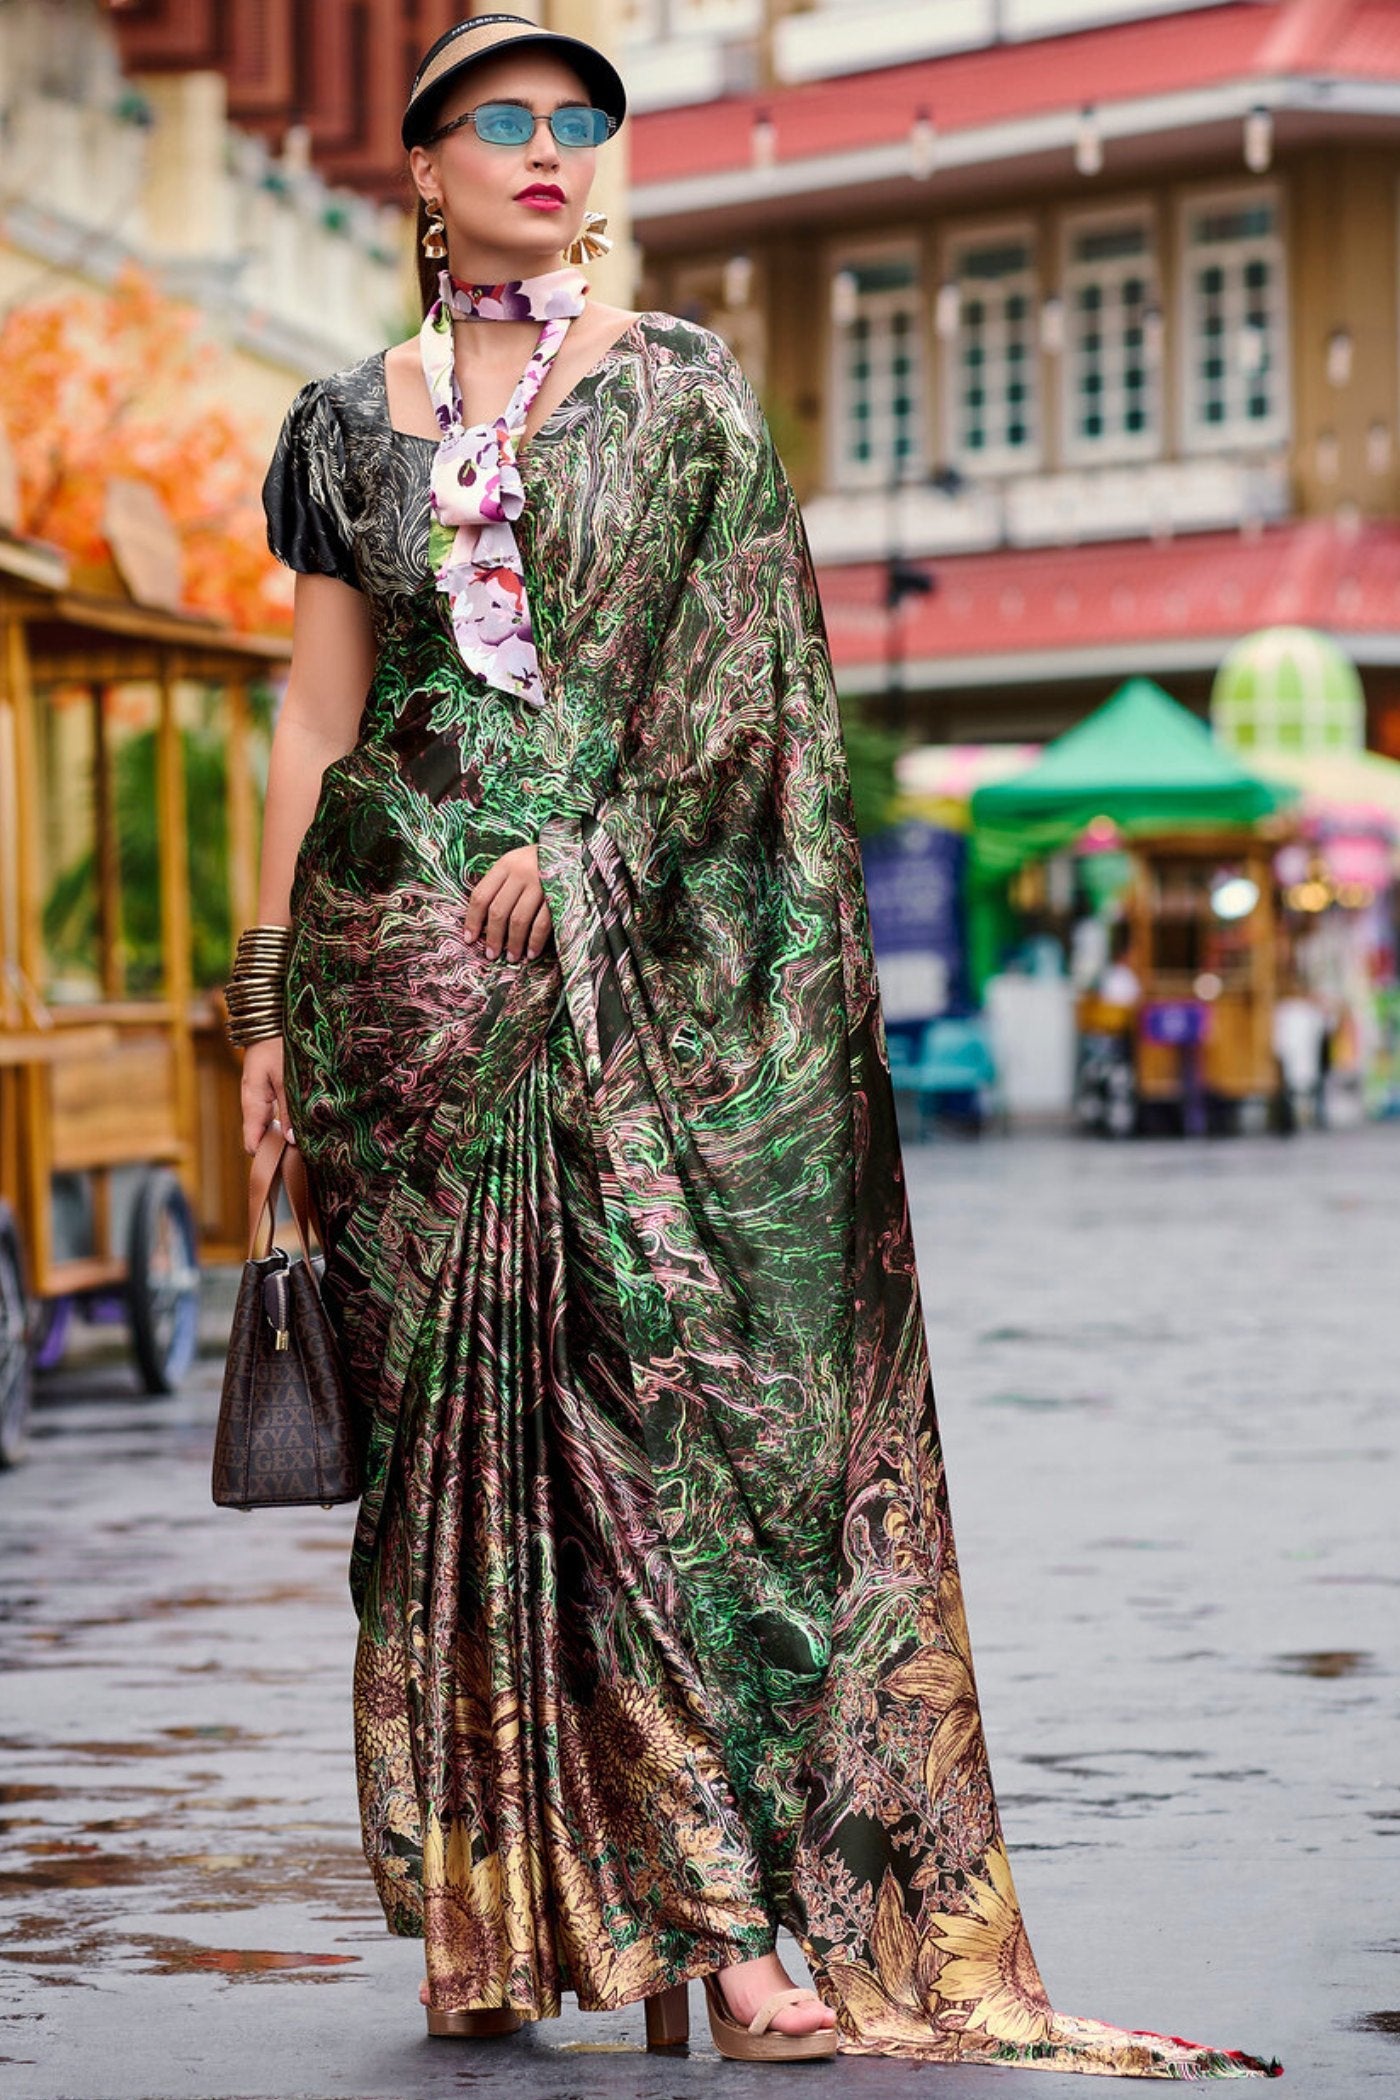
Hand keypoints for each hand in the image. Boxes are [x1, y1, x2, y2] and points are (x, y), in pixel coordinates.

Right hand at [239, 1034, 295, 1155]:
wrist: (270, 1019)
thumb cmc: (278, 1045)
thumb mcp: (286, 1079)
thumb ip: (289, 1110)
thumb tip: (291, 1141)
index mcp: (252, 1101)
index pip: (252, 1141)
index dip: (267, 1157)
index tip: (287, 1167)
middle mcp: (252, 1101)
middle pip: (261, 1136)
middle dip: (278, 1148)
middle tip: (303, 1157)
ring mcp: (260, 1095)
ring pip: (269, 1125)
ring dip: (284, 1135)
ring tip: (306, 1143)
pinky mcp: (268, 1088)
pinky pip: (274, 1113)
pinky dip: (285, 1122)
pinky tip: (302, 1123)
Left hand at [464, 844, 552, 961]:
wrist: (573, 851)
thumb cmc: (540, 862)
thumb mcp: (516, 864)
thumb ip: (500, 884)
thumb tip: (483, 920)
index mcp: (505, 865)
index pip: (481, 895)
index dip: (472, 920)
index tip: (469, 939)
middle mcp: (520, 873)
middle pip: (498, 911)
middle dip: (493, 937)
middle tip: (490, 954)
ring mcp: (540, 885)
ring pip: (518, 919)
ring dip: (513, 943)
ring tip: (511, 957)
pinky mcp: (558, 896)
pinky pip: (542, 923)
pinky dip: (535, 941)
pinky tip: (531, 953)